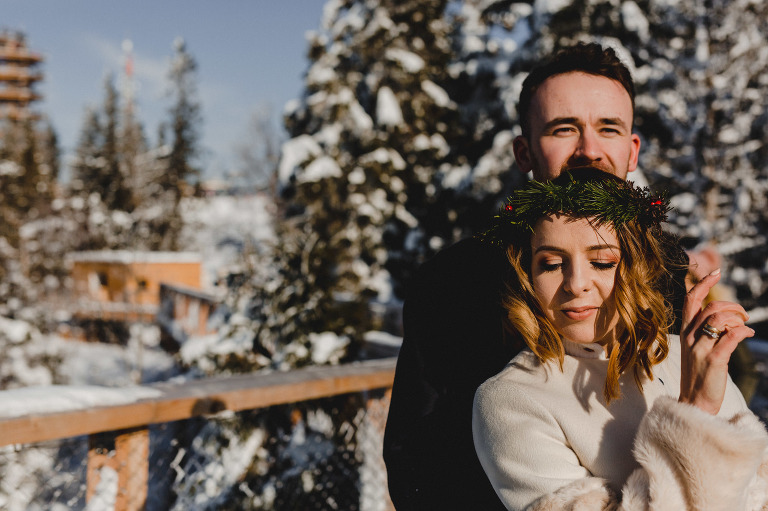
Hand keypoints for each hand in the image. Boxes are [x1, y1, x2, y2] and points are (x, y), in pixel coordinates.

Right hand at [678, 269, 754, 413]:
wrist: (694, 402)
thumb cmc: (699, 375)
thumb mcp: (696, 349)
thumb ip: (705, 331)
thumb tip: (728, 317)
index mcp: (685, 332)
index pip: (690, 300)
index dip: (703, 283)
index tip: (717, 272)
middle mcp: (690, 337)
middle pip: (709, 307)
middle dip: (731, 305)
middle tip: (744, 314)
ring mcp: (700, 348)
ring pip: (719, 319)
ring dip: (738, 318)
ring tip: (746, 325)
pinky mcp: (714, 360)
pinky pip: (730, 336)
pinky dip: (743, 331)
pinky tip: (749, 333)